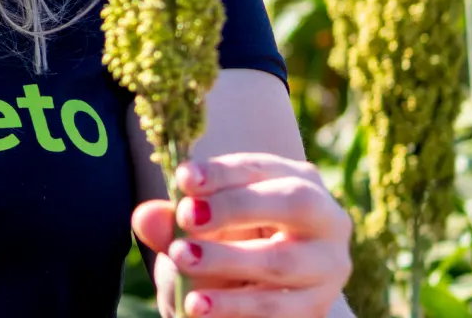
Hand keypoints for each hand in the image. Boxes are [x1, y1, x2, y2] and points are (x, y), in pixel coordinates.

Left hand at [132, 152, 351, 317]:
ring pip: (282, 261)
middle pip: (292, 203)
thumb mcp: (197, 229)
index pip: (262, 167)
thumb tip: (144, 216)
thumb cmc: (225, 243)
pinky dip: (234, 307)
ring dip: (227, 260)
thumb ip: (171, 222)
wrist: (251, 293)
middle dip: (236, 207)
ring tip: (181, 259)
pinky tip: (198, 306)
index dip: (222, 172)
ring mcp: (327, 266)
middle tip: (186, 218)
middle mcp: (326, 218)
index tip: (183, 179)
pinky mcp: (317, 308)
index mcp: (298, 179)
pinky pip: (278, 309)